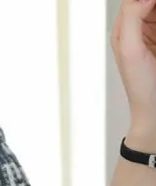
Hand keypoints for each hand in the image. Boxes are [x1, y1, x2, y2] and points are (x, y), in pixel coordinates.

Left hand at [112, 0, 155, 144]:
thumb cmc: (141, 85)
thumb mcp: (131, 51)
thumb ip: (132, 20)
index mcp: (123, 28)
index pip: (133, 0)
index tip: (152, 5)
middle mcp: (138, 26)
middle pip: (148, 2)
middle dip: (153, 5)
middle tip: (155, 27)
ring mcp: (154, 32)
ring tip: (155, 43)